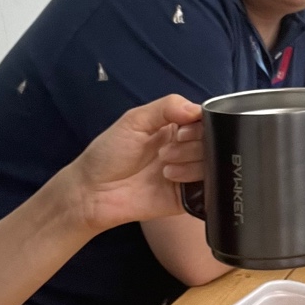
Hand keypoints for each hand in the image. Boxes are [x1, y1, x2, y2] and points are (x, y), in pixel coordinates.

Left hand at [59, 95, 205, 233]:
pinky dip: (196, 182)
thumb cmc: (108, 154)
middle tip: (165, 153)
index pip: (204, 121)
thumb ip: (167, 107)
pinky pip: (209, 189)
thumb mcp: (134, 120)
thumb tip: (197, 109)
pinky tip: (173, 181)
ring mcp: (188, 174)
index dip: (199, 125)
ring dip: (190, 164)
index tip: (180, 132)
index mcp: (175, 128)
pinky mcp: (187, 198)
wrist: (92, 192)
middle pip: (212, 142)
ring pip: (213, 164)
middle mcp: (185, 150)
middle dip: (191, 145)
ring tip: (164, 170)